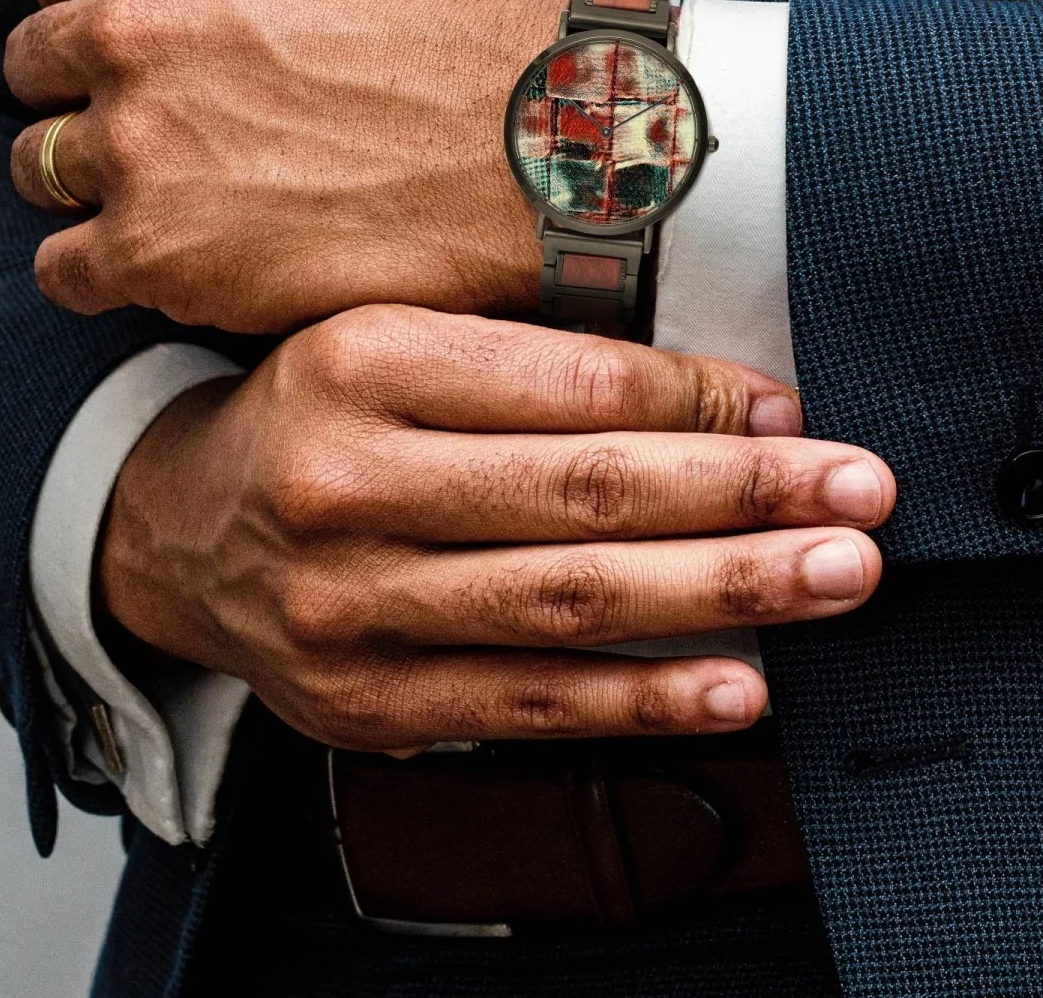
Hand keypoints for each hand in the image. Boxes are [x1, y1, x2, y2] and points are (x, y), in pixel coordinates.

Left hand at [5, 0, 563, 333]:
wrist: (544, 152)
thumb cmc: (465, 49)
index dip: (93, 22)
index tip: (127, 64)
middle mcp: (138, 24)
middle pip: (37, 66)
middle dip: (84, 100)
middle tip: (151, 141)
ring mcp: (138, 140)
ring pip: (37, 167)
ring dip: (91, 186)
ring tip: (169, 209)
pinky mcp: (154, 249)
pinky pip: (61, 267)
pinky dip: (97, 270)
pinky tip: (156, 270)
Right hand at [99, 306, 893, 750]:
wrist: (182, 529)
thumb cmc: (314, 414)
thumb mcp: (388, 341)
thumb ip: (524, 362)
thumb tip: (715, 398)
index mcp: (360, 363)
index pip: (561, 383)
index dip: (693, 399)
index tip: (789, 410)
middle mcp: (347, 484)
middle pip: (579, 494)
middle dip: (740, 496)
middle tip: (861, 491)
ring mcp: (349, 605)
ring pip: (566, 603)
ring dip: (722, 593)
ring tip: (836, 577)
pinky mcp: (362, 700)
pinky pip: (525, 701)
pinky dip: (642, 697)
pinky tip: (739, 682)